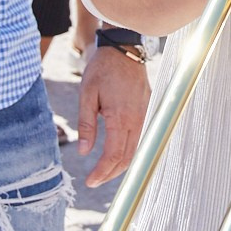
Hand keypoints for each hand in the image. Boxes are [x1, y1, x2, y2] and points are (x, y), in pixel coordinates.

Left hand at [78, 45, 150, 187]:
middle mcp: (137, 119)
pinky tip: (118, 153)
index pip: (113, 155)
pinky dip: (129, 151)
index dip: (101, 173)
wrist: (124, 48)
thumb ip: (86, 125)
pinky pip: (141, 138)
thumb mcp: (87, 95)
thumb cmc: (103, 69)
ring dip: (121, 165)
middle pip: (127, 158)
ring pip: (136, 150)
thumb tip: (83, 151)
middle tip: (94, 181)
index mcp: (120, 117)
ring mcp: (145, 115)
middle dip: (111, 174)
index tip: (89, 182)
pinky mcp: (147, 110)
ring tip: (104, 171)